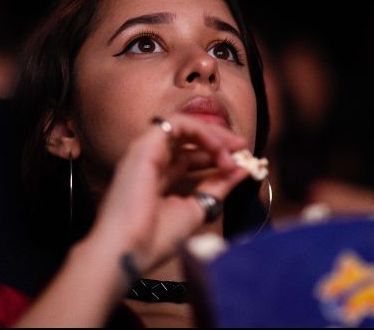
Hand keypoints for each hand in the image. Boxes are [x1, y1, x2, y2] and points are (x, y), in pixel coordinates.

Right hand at [89, 114, 250, 274]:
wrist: (130, 249)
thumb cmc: (155, 238)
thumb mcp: (196, 208)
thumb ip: (217, 186)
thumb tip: (241, 170)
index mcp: (157, 179)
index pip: (189, 158)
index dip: (215, 156)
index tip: (240, 163)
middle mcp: (150, 161)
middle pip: (187, 139)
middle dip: (218, 140)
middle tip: (243, 147)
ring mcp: (146, 151)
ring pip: (183, 126)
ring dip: (212, 135)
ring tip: (233, 151)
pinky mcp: (145, 145)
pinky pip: (177, 124)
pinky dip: (202, 132)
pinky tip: (217, 149)